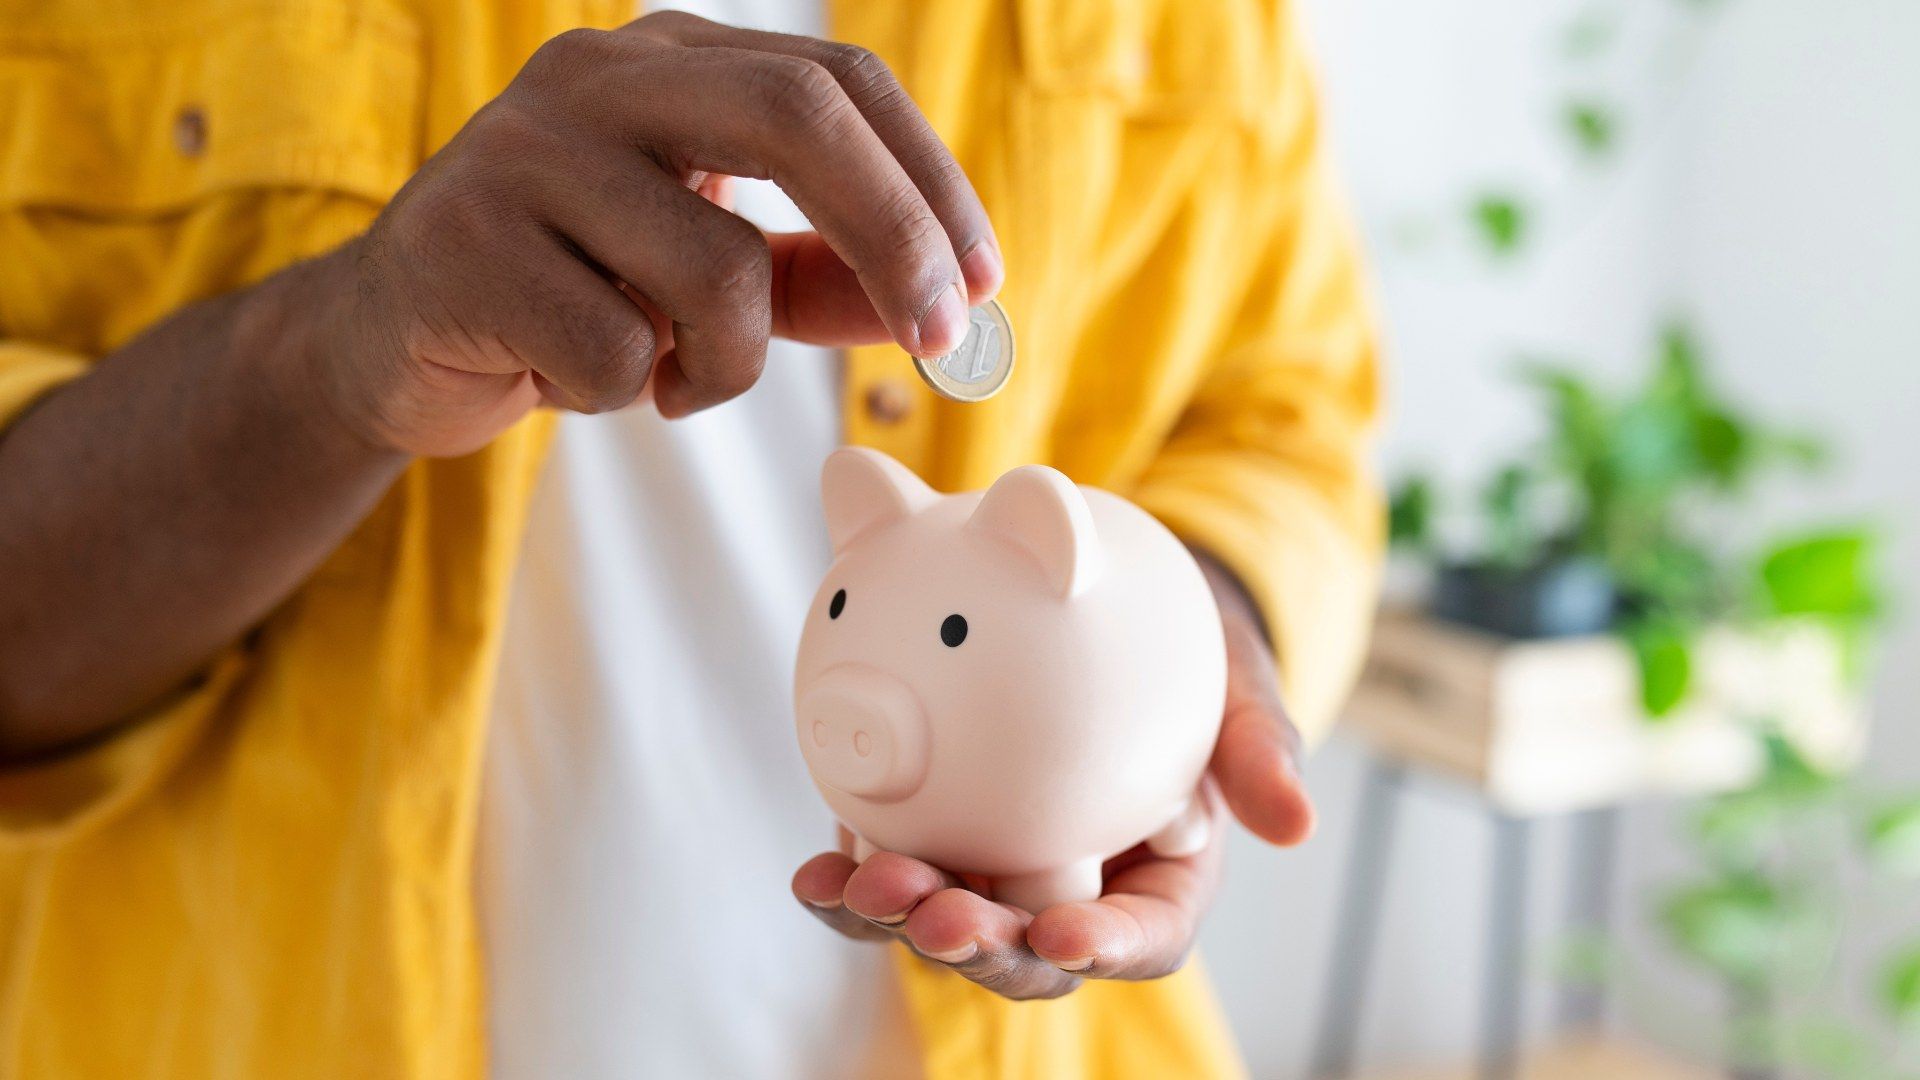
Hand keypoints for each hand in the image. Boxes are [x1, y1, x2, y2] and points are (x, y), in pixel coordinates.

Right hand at [309, 12, 1001, 456]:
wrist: (387, 341)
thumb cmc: (572, 297)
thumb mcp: (708, 274)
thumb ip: (822, 279)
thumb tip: (947, 301)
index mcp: (668, 60)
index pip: (839, 82)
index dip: (930, 182)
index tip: (983, 285)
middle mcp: (596, 77)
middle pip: (796, 115)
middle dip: (894, 235)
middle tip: (941, 338)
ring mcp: (520, 152)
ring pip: (714, 268)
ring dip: (727, 364)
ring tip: (672, 377)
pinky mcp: (461, 244)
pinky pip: (618, 352)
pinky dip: (626, 394)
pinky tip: (573, 379)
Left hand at [790, 554, 1312, 999]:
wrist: (1110, 602)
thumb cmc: (1190, 648)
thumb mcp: (1238, 680)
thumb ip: (1260, 746)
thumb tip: (1298, 824)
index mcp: (1158, 874)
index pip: (1141, 936)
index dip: (1104, 948)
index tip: (1066, 935)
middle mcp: (1072, 885)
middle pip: (1029, 947)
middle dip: (982, 946)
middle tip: (941, 916)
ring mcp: (995, 863)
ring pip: (949, 919)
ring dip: (901, 919)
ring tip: (859, 886)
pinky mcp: (933, 830)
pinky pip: (889, 870)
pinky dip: (851, 879)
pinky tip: (818, 865)